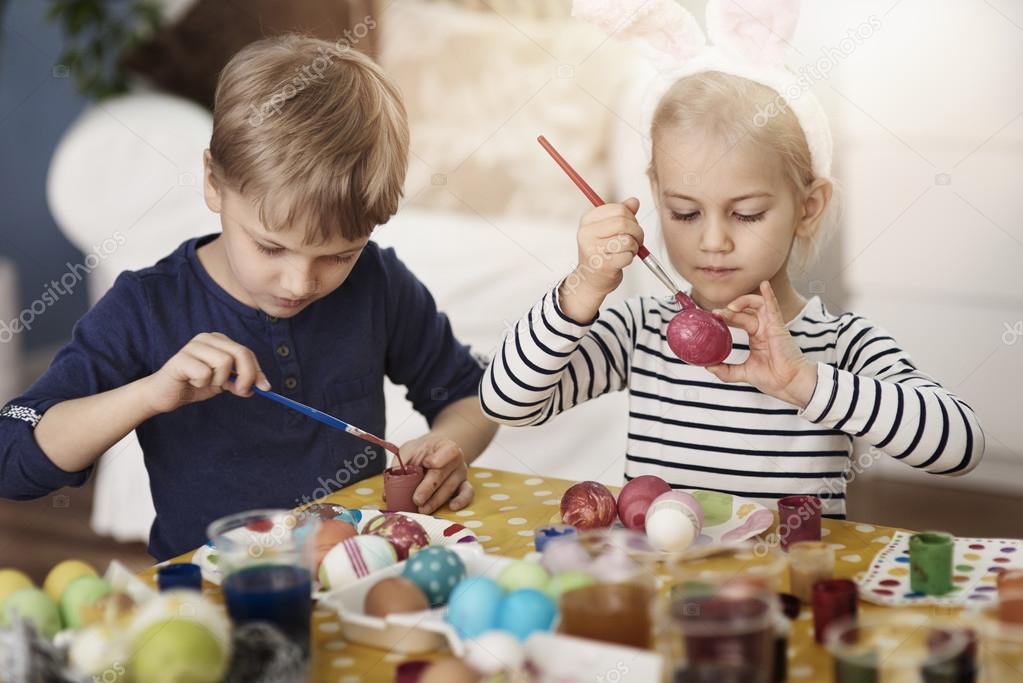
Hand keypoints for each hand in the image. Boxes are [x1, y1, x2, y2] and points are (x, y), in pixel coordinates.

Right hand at [142, 332, 270, 413]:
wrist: (165, 394)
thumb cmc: (194, 385)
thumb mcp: (223, 382)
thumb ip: (241, 380)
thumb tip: (263, 385)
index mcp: (219, 341)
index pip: (246, 352)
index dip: (257, 371)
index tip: (264, 388)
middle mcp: (207, 338)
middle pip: (240, 353)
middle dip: (247, 375)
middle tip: (242, 391)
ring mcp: (193, 346)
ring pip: (224, 363)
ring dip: (219, 381)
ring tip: (205, 383)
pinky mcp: (181, 358)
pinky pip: (205, 373)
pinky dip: (202, 383)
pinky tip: (191, 382)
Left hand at [399, 435, 472, 513]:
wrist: (436, 451)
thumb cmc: (422, 452)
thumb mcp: (410, 450)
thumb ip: (400, 465)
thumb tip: (388, 490)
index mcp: (445, 446)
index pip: (447, 451)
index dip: (438, 458)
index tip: (426, 463)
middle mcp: (456, 460)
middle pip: (443, 474)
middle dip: (429, 488)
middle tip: (416, 499)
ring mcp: (461, 473)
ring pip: (451, 487)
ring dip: (436, 500)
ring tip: (423, 509)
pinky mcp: (464, 485)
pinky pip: (467, 493)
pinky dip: (462, 501)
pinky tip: (451, 507)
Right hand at [559, 198, 643, 321]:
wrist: (590, 280)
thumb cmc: (601, 252)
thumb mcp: (607, 229)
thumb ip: (621, 214)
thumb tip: (634, 201)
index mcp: (587, 220)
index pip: (619, 209)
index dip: (631, 217)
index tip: (631, 226)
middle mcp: (587, 234)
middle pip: (624, 223)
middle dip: (637, 232)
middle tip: (637, 239)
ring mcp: (593, 250)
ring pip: (628, 240)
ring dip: (634, 246)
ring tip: (628, 251)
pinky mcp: (603, 265)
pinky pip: (627, 256)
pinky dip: (630, 258)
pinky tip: (622, 260)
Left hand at [705, 281, 818, 407]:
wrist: (789, 384)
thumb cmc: (773, 378)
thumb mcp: (744, 373)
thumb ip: (726, 370)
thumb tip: (708, 366)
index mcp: (756, 337)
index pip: (739, 320)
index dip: (726, 317)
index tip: (713, 317)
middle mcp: (763, 329)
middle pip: (744, 312)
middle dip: (729, 311)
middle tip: (716, 314)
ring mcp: (771, 327)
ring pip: (757, 305)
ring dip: (743, 302)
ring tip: (730, 307)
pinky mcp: (778, 327)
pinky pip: (773, 308)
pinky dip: (768, 295)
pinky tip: (764, 285)